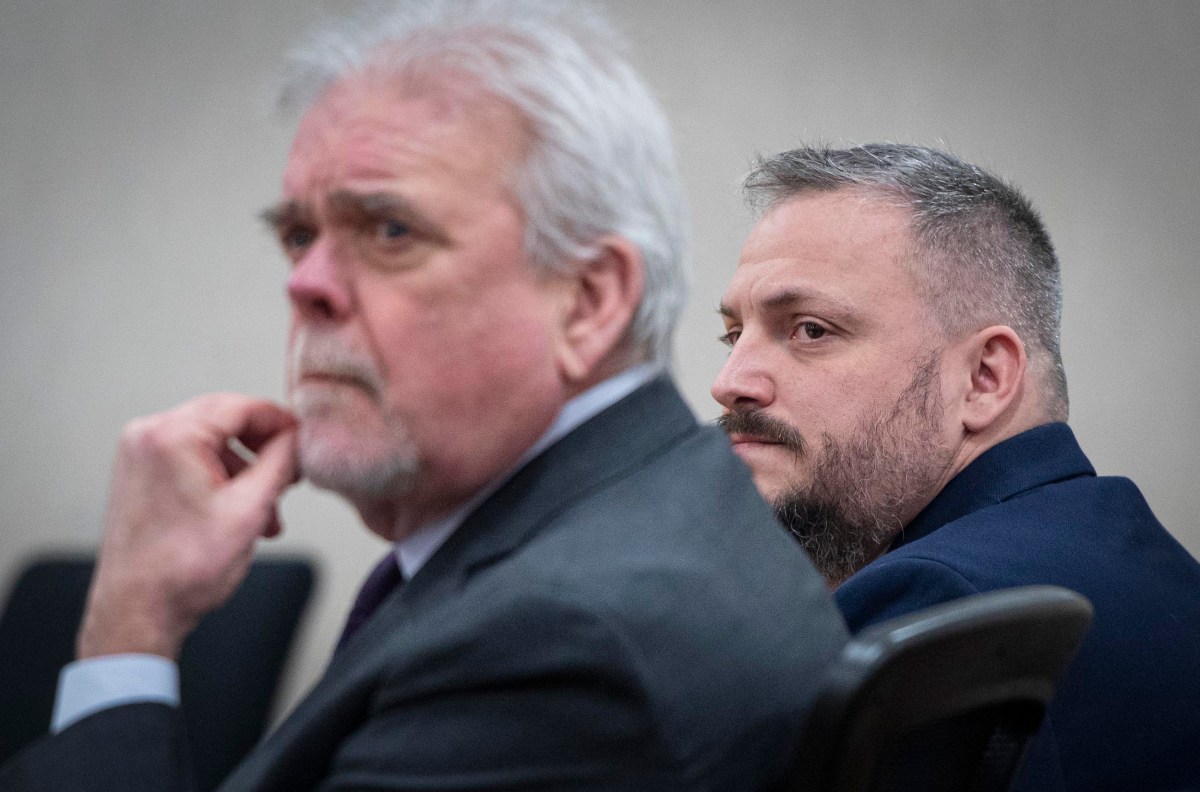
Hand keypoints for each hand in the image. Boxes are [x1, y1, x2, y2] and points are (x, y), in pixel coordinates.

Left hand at [77, 394, 299, 659]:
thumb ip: (281, 462)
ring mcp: (139, 454)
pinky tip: (241, 514)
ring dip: (246, 471)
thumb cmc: (184, 570)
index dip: (282, 422)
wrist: (136, 611)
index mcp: (171, 435)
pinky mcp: (139, 473)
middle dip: (264, 450)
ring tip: (267, 512)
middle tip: (292, 476)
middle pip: (226, 420)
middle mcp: (148, 435)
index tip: (306, 442)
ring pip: (212, 442)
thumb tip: (300, 438)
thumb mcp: (250, 510)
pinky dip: (222, 479)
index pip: (242, 406)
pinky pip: (192, 459)